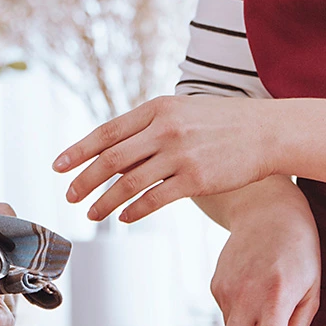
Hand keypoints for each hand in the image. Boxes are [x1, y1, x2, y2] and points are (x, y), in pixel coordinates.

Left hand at [55, 95, 279, 223]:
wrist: (267, 132)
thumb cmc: (223, 122)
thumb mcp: (184, 110)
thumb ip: (151, 125)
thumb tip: (116, 148)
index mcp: (158, 108)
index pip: (108, 131)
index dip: (79, 150)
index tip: (58, 165)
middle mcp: (165, 129)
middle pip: (112, 158)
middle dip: (85, 179)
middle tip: (69, 195)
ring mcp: (181, 154)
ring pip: (129, 182)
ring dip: (105, 201)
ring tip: (92, 213)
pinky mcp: (196, 179)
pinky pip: (155, 199)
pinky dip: (134, 210)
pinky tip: (124, 217)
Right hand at [213, 181, 321, 325]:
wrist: (267, 210)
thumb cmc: (299, 252)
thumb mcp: (311, 290)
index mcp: (278, 296)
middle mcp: (247, 294)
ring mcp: (226, 289)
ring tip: (266, 301)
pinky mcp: (214, 283)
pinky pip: (225, 313)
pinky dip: (239, 313)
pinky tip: (252, 286)